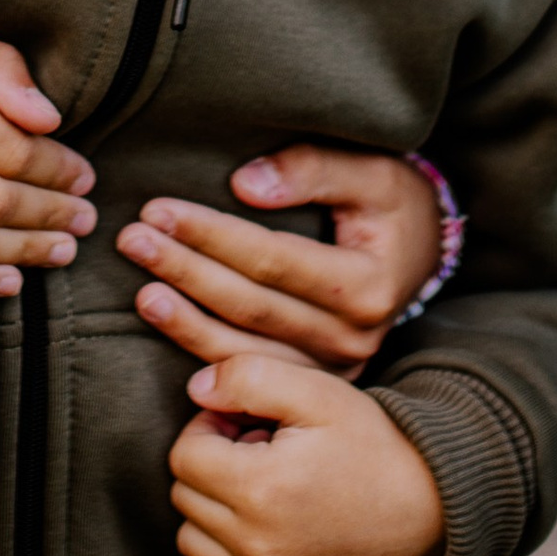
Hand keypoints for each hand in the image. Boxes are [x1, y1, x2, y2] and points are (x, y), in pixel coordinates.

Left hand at [122, 147, 443, 371]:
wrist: (424, 256)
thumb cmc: (393, 205)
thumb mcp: (373, 173)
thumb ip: (313, 169)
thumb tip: (243, 184)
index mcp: (366, 285)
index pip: (272, 259)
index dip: (211, 234)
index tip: (159, 209)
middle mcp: (352, 336)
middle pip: (250, 306)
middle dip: (185, 271)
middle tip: (132, 240)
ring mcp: (334, 369)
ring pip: (243, 350)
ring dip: (184, 321)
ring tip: (139, 290)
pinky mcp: (316, 386)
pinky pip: (250, 374)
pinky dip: (204, 355)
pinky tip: (169, 332)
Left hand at [166, 349, 445, 555]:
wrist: (429, 505)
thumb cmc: (370, 442)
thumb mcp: (317, 391)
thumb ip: (248, 377)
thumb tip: (195, 391)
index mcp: (262, 489)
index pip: (184, 455)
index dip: (210, 428)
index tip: (247, 424)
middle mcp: (259, 546)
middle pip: (185, 496)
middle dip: (212, 465)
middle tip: (260, 452)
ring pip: (192, 541)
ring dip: (212, 510)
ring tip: (262, 489)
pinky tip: (256, 533)